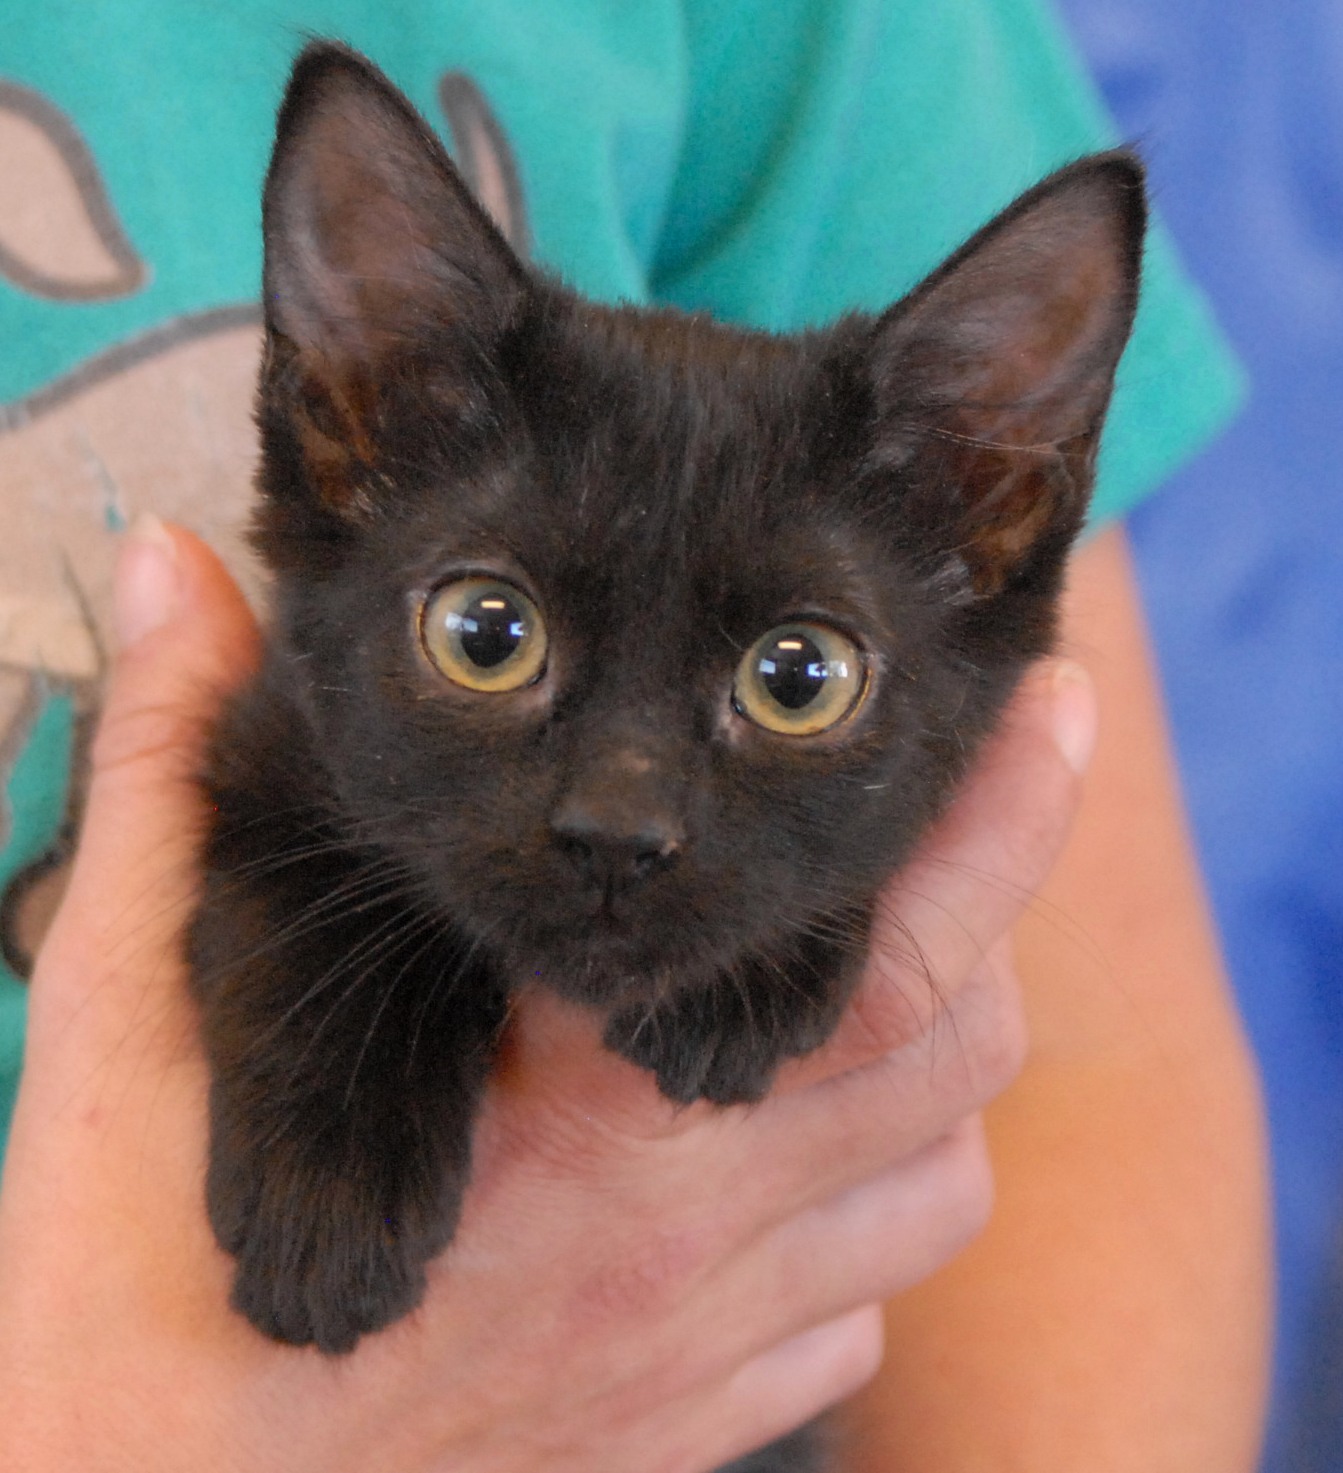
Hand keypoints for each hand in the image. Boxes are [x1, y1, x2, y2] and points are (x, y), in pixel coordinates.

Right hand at [0, 519, 1091, 1472]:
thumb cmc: (125, 1294)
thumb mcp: (129, 1004)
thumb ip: (170, 768)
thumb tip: (171, 573)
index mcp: (581, 1104)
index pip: (869, 939)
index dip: (990, 815)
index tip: (1045, 707)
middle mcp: (686, 1225)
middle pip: (951, 1045)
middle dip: (981, 917)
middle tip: (935, 834)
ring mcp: (702, 1341)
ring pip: (940, 1181)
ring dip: (930, 1072)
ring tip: (866, 990)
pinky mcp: (682, 1425)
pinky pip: (860, 1315)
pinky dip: (866, 1224)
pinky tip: (785, 1173)